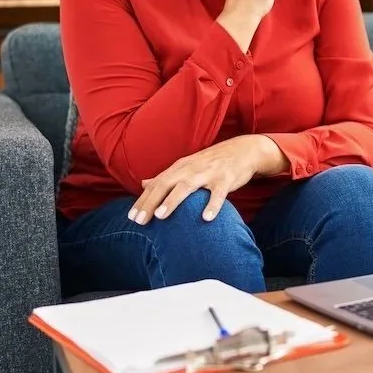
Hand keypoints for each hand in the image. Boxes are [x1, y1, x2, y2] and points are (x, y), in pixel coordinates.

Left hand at [129, 135, 288, 223]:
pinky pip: (218, 193)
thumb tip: (143, 184)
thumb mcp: (187, 167)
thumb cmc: (211, 162)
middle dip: (151, 203)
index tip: (131, 217)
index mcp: (180, 168)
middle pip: (166, 185)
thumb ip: (166, 177)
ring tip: (161, 216)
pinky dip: (212, 205)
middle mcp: (190, 169)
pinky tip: (206, 218)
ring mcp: (208, 173)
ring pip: (187, 187)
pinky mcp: (225, 179)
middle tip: (138, 221)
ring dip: (172, 201)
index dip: (143, 200)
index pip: (156, 184)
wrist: (242, 150)